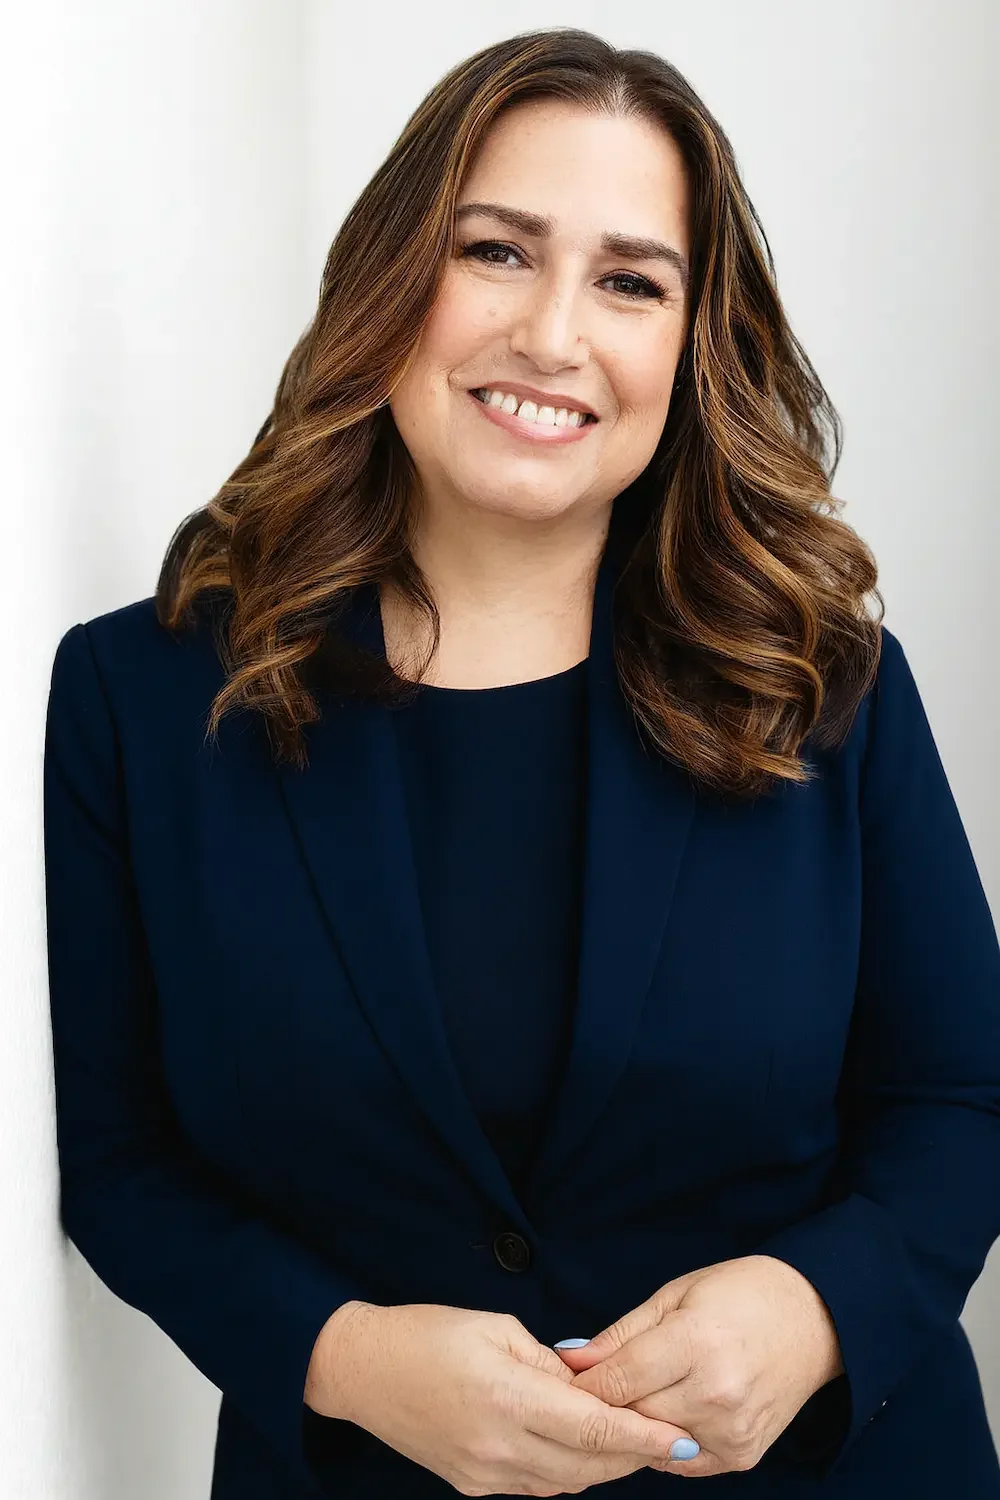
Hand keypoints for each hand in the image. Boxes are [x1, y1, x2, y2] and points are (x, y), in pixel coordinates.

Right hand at [306, 1300, 699, 1495]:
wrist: (364, 1371)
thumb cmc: (429, 1334)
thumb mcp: (497, 1327)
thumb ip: (550, 1362)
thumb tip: (589, 1383)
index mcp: (508, 1397)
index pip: (593, 1428)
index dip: (643, 1437)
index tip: (681, 1438)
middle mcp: (501, 1446)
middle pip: (589, 1466)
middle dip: (634, 1456)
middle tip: (671, 1439)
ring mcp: (486, 1474)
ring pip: (567, 1484)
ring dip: (604, 1467)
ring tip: (634, 1443)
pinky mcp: (474, 1486)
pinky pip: (537, 1489)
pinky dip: (568, 1473)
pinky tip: (581, 1451)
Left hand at [555, 1255, 844, 1478]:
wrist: (815, 1319)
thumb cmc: (742, 1295)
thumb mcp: (675, 1295)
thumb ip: (621, 1334)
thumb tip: (572, 1358)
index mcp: (697, 1342)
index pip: (618, 1380)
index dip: (584, 1381)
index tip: (566, 1376)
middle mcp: (716, 1394)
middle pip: (631, 1415)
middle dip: (605, 1402)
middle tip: (592, 1385)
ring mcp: (732, 1431)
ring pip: (652, 1442)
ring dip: (634, 1423)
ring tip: (632, 1394)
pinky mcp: (742, 1456)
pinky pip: (680, 1461)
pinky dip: (664, 1441)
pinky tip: (668, 1412)